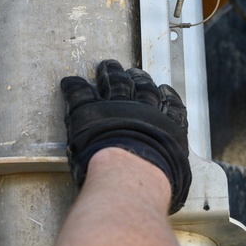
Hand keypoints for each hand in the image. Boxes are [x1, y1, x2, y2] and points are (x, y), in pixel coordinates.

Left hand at [60, 60, 190, 213]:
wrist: (131, 170)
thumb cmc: (155, 179)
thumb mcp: (175, 174)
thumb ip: (172, 168)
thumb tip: (171, 178)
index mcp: (166, 126)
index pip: (169, 105)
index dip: (166, 96)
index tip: (163, 89)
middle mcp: (143, 111)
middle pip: (142, 88)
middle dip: (138, 79)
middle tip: (134, 72)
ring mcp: (115, 107)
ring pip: (116, 83)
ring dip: (111, 73)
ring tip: (108, 66)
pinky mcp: (88, 111)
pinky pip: (80, 92)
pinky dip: (75, 86)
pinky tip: (71, 81)